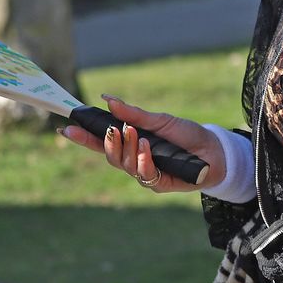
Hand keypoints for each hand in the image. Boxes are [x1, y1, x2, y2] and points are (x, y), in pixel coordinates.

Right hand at [59, 96, 225, 193]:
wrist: (215, 150)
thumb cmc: (188, 134)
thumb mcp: (160, 120)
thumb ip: (134, 114)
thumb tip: (107, 99)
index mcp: (132, 144)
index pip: (103, 142)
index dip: (84, 137)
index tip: (67, 127)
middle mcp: (135, 160)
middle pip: (109, 156)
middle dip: (104, 142)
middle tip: (109, 129)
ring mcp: (146, 173)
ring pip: (123, 165)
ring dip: (126, 148)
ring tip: (132, 133)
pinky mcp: (160, 184)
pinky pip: (144, 174)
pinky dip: (143, 160)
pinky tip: (145, 148)